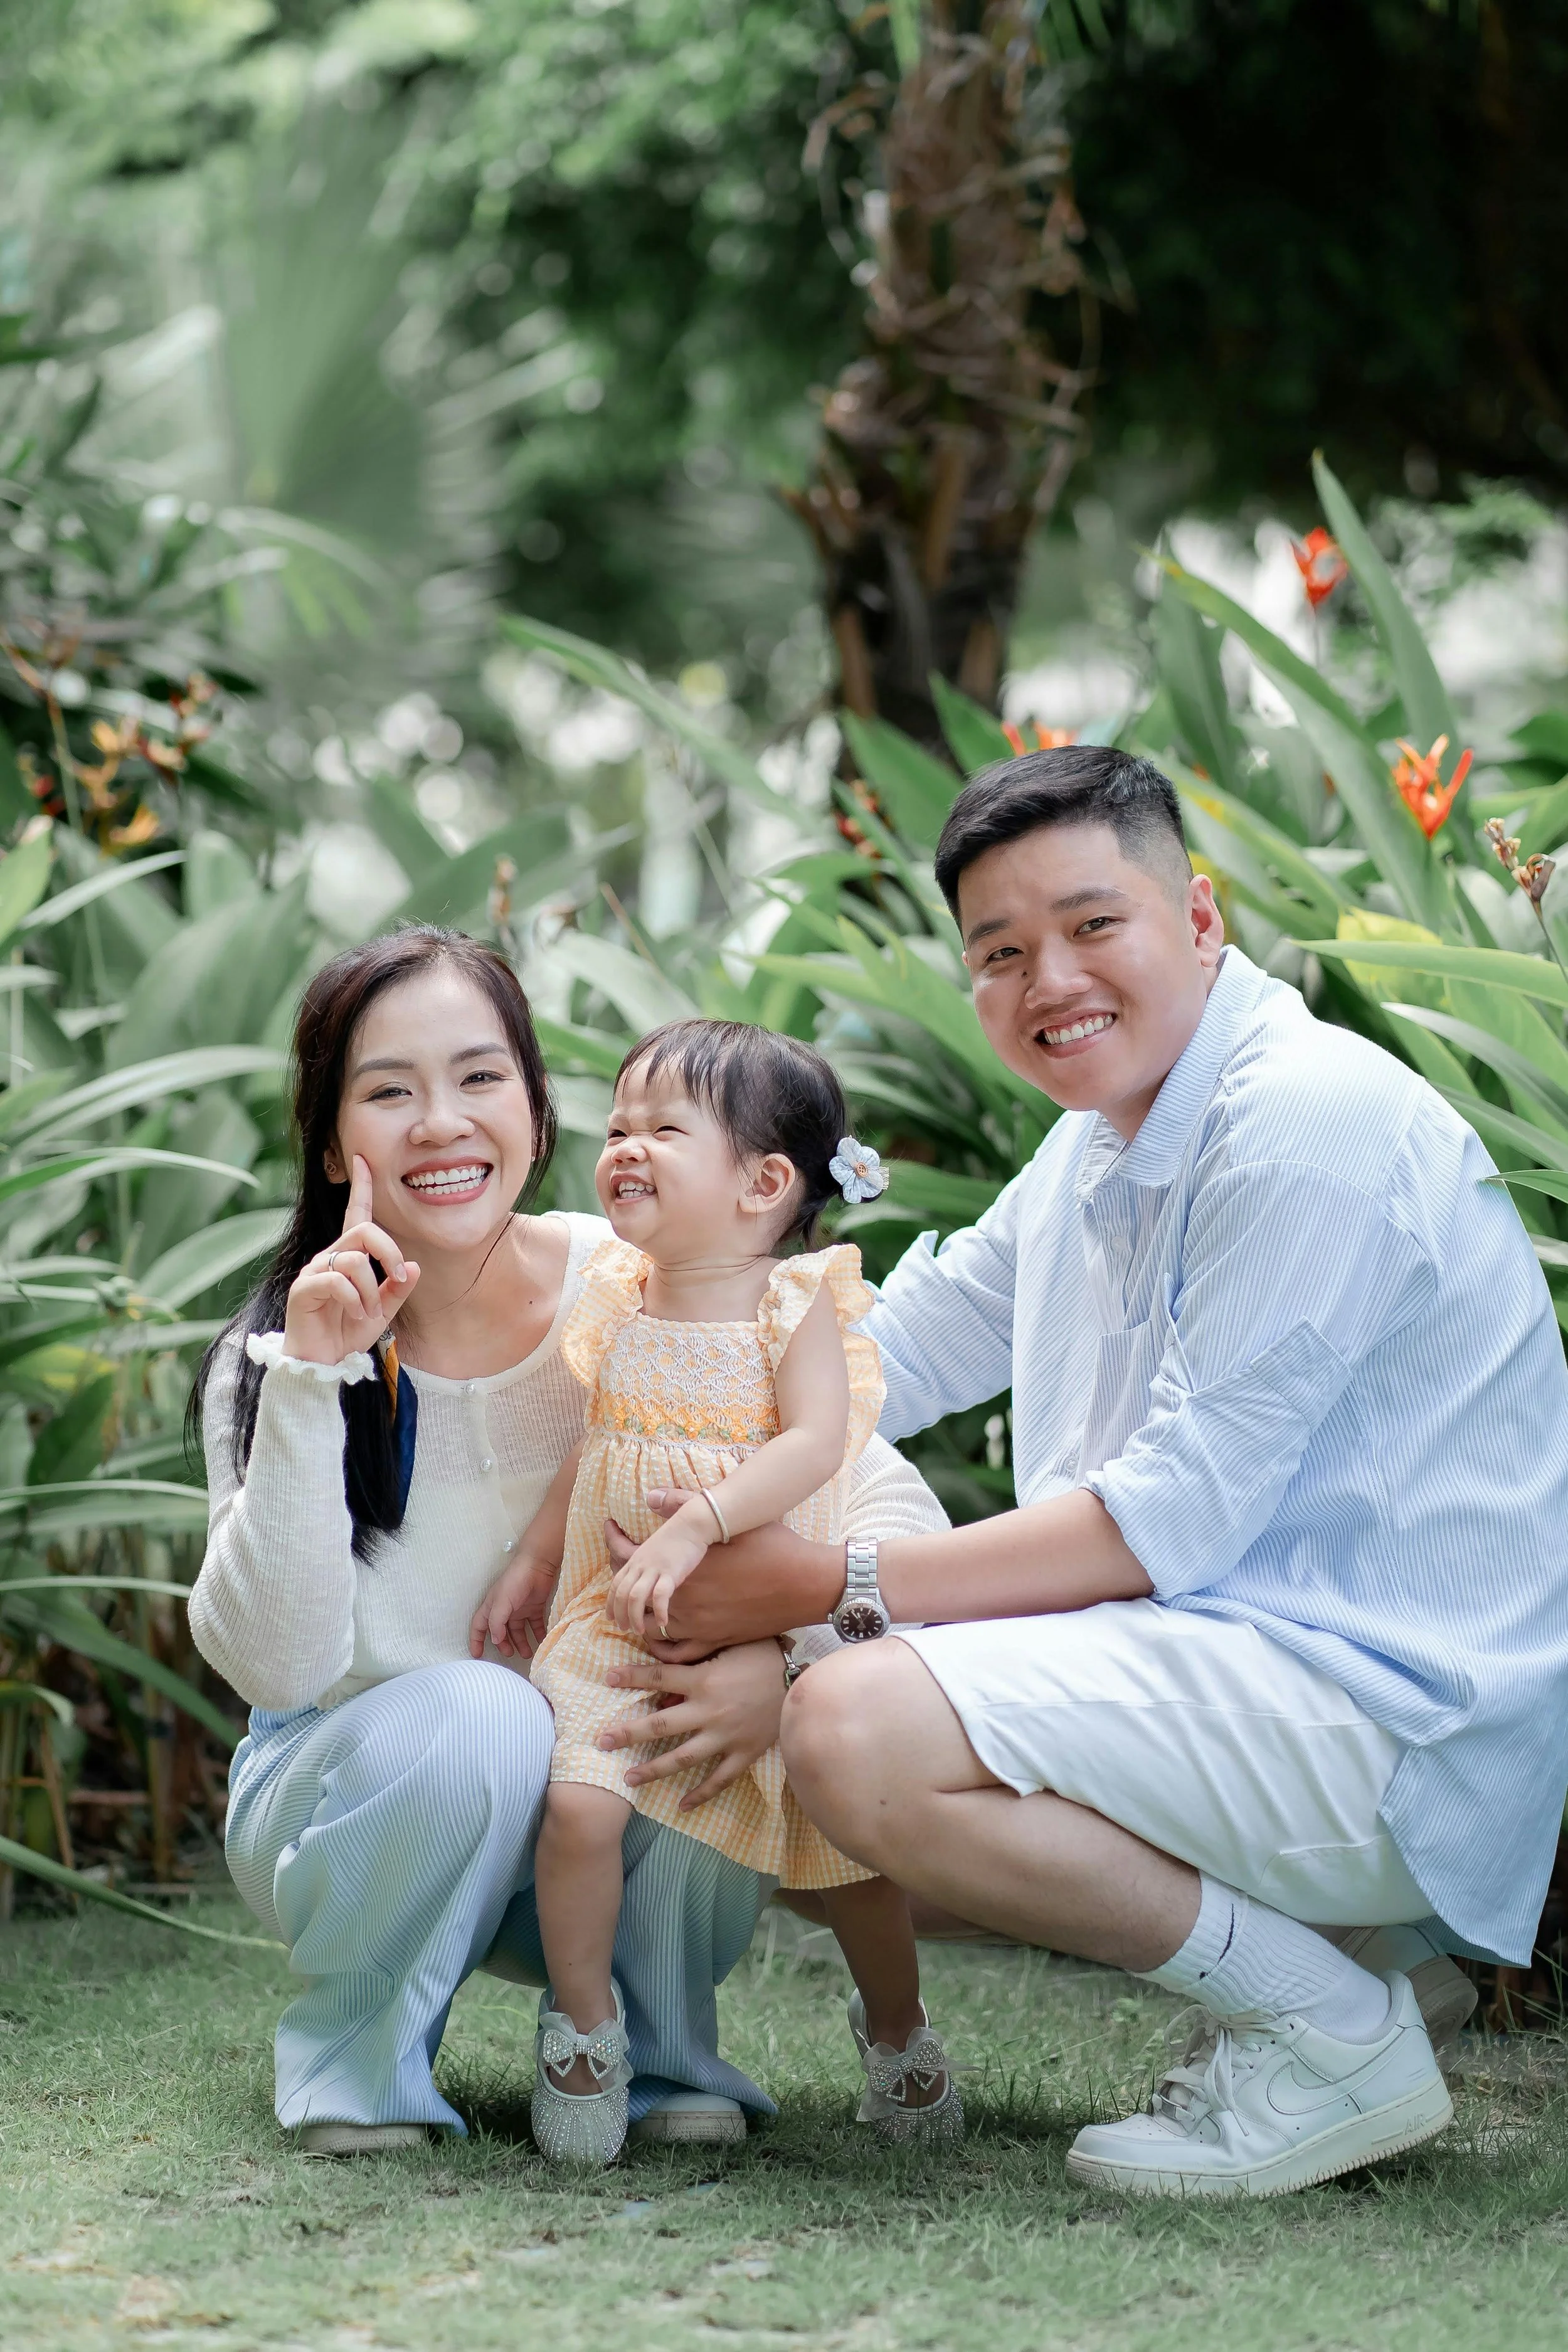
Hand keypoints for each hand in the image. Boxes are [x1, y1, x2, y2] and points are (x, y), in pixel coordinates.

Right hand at [283, 1156, 418, 1365]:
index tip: (363, 1160)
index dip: (360, 1187)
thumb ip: (397, 1290)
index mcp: (348, 1258)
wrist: (320, 1364)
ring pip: (354, 1259)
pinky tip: (355, 1313)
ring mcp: (314, 1271)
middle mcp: (329, 1258)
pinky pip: (336, 1280)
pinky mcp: (303, 1289)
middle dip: (390, 1252)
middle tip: (398, 1278)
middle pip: (364, 1230)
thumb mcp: (382, 1312)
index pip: (356, 1215)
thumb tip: (414, 1267)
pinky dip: (355, 1299)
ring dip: (371, 1289)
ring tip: (369, 1312)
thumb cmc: (346, 1334)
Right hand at [469, 1554, 558, 1659]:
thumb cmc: (515, 1581)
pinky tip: (542, 1641)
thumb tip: (495, 1640)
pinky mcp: (534, 1607)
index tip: (477, 1656)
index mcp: (491, 1607)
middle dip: (503, 1644)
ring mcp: (520, 1608)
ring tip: (528, 1654)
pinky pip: (535, 1624)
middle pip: (500, 1632)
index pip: (479, 1626)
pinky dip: (538, 1633)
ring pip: (518, 1631)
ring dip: (521, 1643)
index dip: (476, 1641)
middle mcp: (504, 1609)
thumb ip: (496, 1622)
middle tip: (510, 1654)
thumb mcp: (501, 1603)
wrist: (537, 1565)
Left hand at [596, 1640, 786, 1807]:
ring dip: (653, 1769)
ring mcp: (726, 1736)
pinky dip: (701, 1794)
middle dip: (628, 1733)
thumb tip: (666, 1654)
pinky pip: (719, 1779)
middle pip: (659, 1724)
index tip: (606, 1679)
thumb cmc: (767, 1655)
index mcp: (704, 1679)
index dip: (630, 1677)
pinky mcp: (744, 1753)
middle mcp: (709, 1710)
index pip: (658, 1677)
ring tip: (629, 1779)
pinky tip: (682, 1805)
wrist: (805, 1681)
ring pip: (682, 1757)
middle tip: (601, 1742)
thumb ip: (699, 1652)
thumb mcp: (730, 1643)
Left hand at [605, 1489, 841, 1655]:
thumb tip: (650, 1495)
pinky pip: (675, 1651)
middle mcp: (683, 1599)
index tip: (610, 1533)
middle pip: (633, 1592)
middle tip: (621, 1568)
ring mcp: (698, 1625)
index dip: (614, 1544)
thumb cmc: (774, 1546)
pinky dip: (660, 1644)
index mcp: (683, 1566)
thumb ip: (686, 1505)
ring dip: (636, 1612)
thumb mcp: (730, 1519)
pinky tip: (658, 1633)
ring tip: (632, 1601)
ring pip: (648, 1624)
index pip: (630, 1557)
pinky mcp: (715, 1641)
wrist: (807, 1584)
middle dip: (623, 1579)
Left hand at [607, 1501, 712, 1638]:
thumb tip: (642, 1574)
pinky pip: (660, 1596)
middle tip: (624, 1628)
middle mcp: (641, 1565)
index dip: (611, 1603)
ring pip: (635, 1597)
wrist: (693, 1523)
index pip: (615, 1584)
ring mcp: (655, 1568)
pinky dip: (658, 1611)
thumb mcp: (655, 1548)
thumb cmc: (678, 1535)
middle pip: (622, 1594)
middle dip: (620, 1614)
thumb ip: (645, 1561)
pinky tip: (662, 1622)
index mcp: (636, 1559)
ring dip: (635, 1617)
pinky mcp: (671, 1572)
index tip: (609, 1617)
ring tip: (639, 1631)